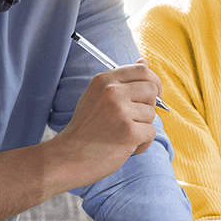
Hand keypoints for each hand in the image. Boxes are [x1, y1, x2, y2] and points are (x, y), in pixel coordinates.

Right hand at [51, 61, 163, 185]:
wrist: (67, 157)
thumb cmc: (85, 129)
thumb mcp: (96, 97)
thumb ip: (120, 81)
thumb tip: (145, 62)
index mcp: (104, 81)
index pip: (141, 70)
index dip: (152, 82)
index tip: (151, 94)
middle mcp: (112, 92)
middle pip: (151, 90)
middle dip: (149, 106)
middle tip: (134, 120)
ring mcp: (121, 112)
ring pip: (151, 114)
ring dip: (142, 128)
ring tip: (122, 136)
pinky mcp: (129, 132)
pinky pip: (151, 133)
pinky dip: (142, 144)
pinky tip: (125, 147)